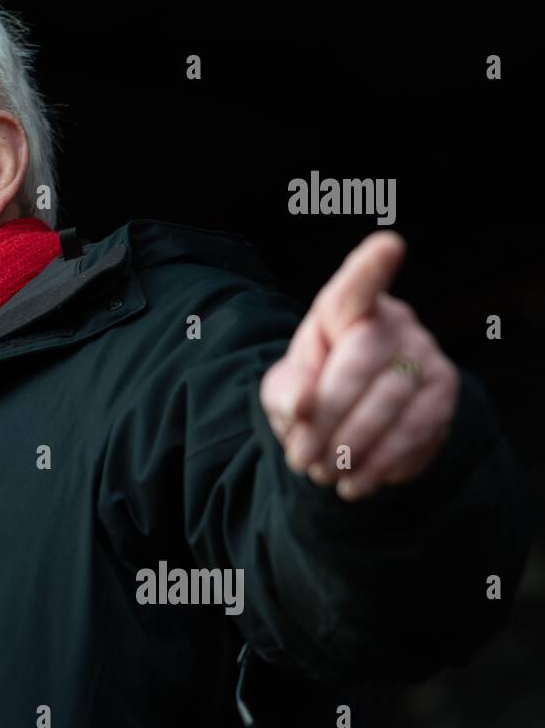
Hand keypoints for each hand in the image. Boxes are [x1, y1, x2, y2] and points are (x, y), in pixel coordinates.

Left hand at [259, 231, 458, 501]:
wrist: (349, 424)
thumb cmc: (312, 391)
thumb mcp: (283, 390)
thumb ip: (284, 393)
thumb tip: (302, 408)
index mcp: (345, 310)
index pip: (356, 287)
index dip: (370, 268)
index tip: (388, 245)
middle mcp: (394, 323)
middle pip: (360, 366)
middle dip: (325, 419)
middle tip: (300, 458)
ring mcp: (426, 355)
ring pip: (390, 404)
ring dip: (350, 449)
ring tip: (320, 474)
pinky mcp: (445, 393)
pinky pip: (416, 432)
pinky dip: (380, 464)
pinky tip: (356, 482)